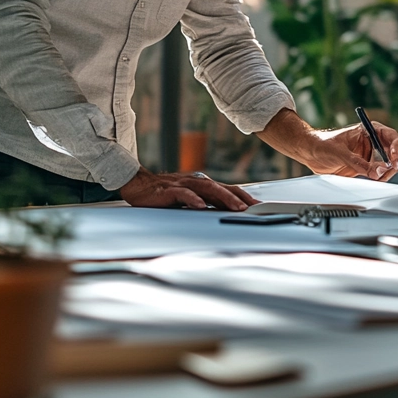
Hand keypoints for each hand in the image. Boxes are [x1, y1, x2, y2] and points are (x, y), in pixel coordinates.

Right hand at [120, 167, 256, 210]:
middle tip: (253, 207)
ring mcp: (184, 185)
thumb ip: (204, 205)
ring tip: (236, 207)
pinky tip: (201, 205)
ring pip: (208, 189)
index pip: (227, 189)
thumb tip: (222, 215)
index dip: (243, 196)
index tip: (258, 205)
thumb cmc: (165, 194)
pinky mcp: (169, 190)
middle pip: (222, 188)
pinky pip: (183, 194)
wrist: (139, 185)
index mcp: (202, 185)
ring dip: (224, 197)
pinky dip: (193, 199)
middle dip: (239, 197)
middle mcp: (196, 182)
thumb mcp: (188, 200)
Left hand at [301, 121, 397, 180]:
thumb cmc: (322, 144)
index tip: (394, 156)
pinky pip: (377, 172)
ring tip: (380, 177)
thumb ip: (359, 163)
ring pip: (387, 163)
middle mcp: (370, 142)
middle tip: (391, 169)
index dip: (396, 145)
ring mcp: (368, 154)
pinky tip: (376, 179)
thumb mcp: (340, 153)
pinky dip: (380, 177)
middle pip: (392, 150)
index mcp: (367, 130)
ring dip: (388, 171)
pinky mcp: (363, 166)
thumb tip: (377, 171)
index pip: (390, 135)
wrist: (310, 153)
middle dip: (394, 161)